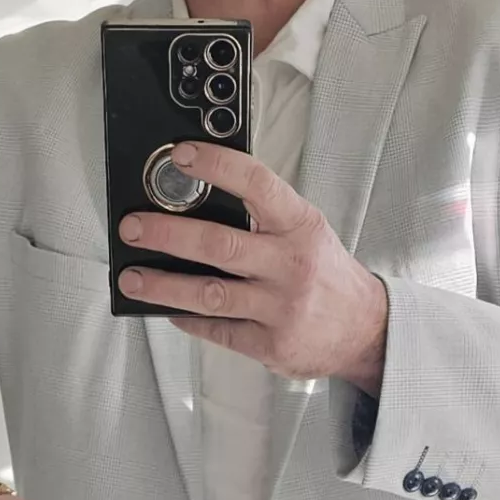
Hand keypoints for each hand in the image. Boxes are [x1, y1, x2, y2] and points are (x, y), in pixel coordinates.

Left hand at [117, 142, 388, 392]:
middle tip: (132, 227)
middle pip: (219, 244)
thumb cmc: (324, 272)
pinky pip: (218, 330)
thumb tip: (195, 198)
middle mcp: (291, 264)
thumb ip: (262, 216)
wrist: (366, 330)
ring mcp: (281, 307)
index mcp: (300, 225)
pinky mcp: (272, 344)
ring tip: (132, 277)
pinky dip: (188, 318)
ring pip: (209, 294)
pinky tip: (168, 308)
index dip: (217, 165)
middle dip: (166, 233)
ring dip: (163, 285)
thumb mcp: (305, 231)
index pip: (257, 184)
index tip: (181, 155)